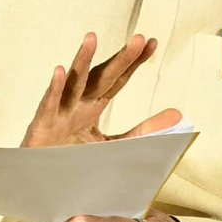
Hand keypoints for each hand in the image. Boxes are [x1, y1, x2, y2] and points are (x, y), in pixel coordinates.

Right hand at [23, 33, 180, 147]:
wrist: (43, 183)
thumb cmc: (72, 159)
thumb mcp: (114, 145)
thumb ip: (143, 131)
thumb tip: (178, 115)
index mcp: (94, 106)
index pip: (118, 80)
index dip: (133, 62)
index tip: (151, 43)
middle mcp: (78, 104)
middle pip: (102, 77)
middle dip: (120, 59)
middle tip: (138, 39)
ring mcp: (59, 113)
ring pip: (73, 84)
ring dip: (82, 61)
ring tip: (92, 38)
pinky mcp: (43, 126)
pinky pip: (49, 105)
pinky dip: (55, 89)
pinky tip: (60, 71)